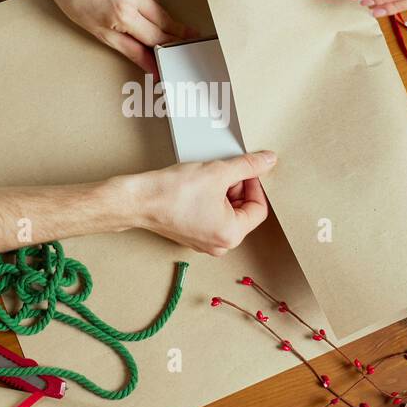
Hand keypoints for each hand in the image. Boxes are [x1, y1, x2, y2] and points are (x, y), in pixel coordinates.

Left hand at [37, 0, 190, 74]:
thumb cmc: (76, 1)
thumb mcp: (100, 33)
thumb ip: (132, 51)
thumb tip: (153, 67)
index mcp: (123, 13)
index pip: (157, 36)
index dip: (170, 46)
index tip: (182, 52)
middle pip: (165, 20)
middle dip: (174, 31)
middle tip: (189, 38)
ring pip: (159, 5)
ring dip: (154, 14)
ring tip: (135, 14)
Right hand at [123, 151, 276, 255]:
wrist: (138, 200)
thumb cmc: (173, 192)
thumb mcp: (219, 172)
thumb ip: (248, 166)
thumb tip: (268, 161)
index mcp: (231, 235)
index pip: (259, 208)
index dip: (254, 184)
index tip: (244, 170)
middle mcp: (220, 245)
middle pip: (243, 212)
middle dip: (237, 189)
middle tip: (224, 172)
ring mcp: (204, 243)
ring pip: (227, 213)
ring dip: (223, 193)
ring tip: (209, 177)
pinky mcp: (191, 235)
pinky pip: (211, 217)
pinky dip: (210, 200)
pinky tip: (199, 186)